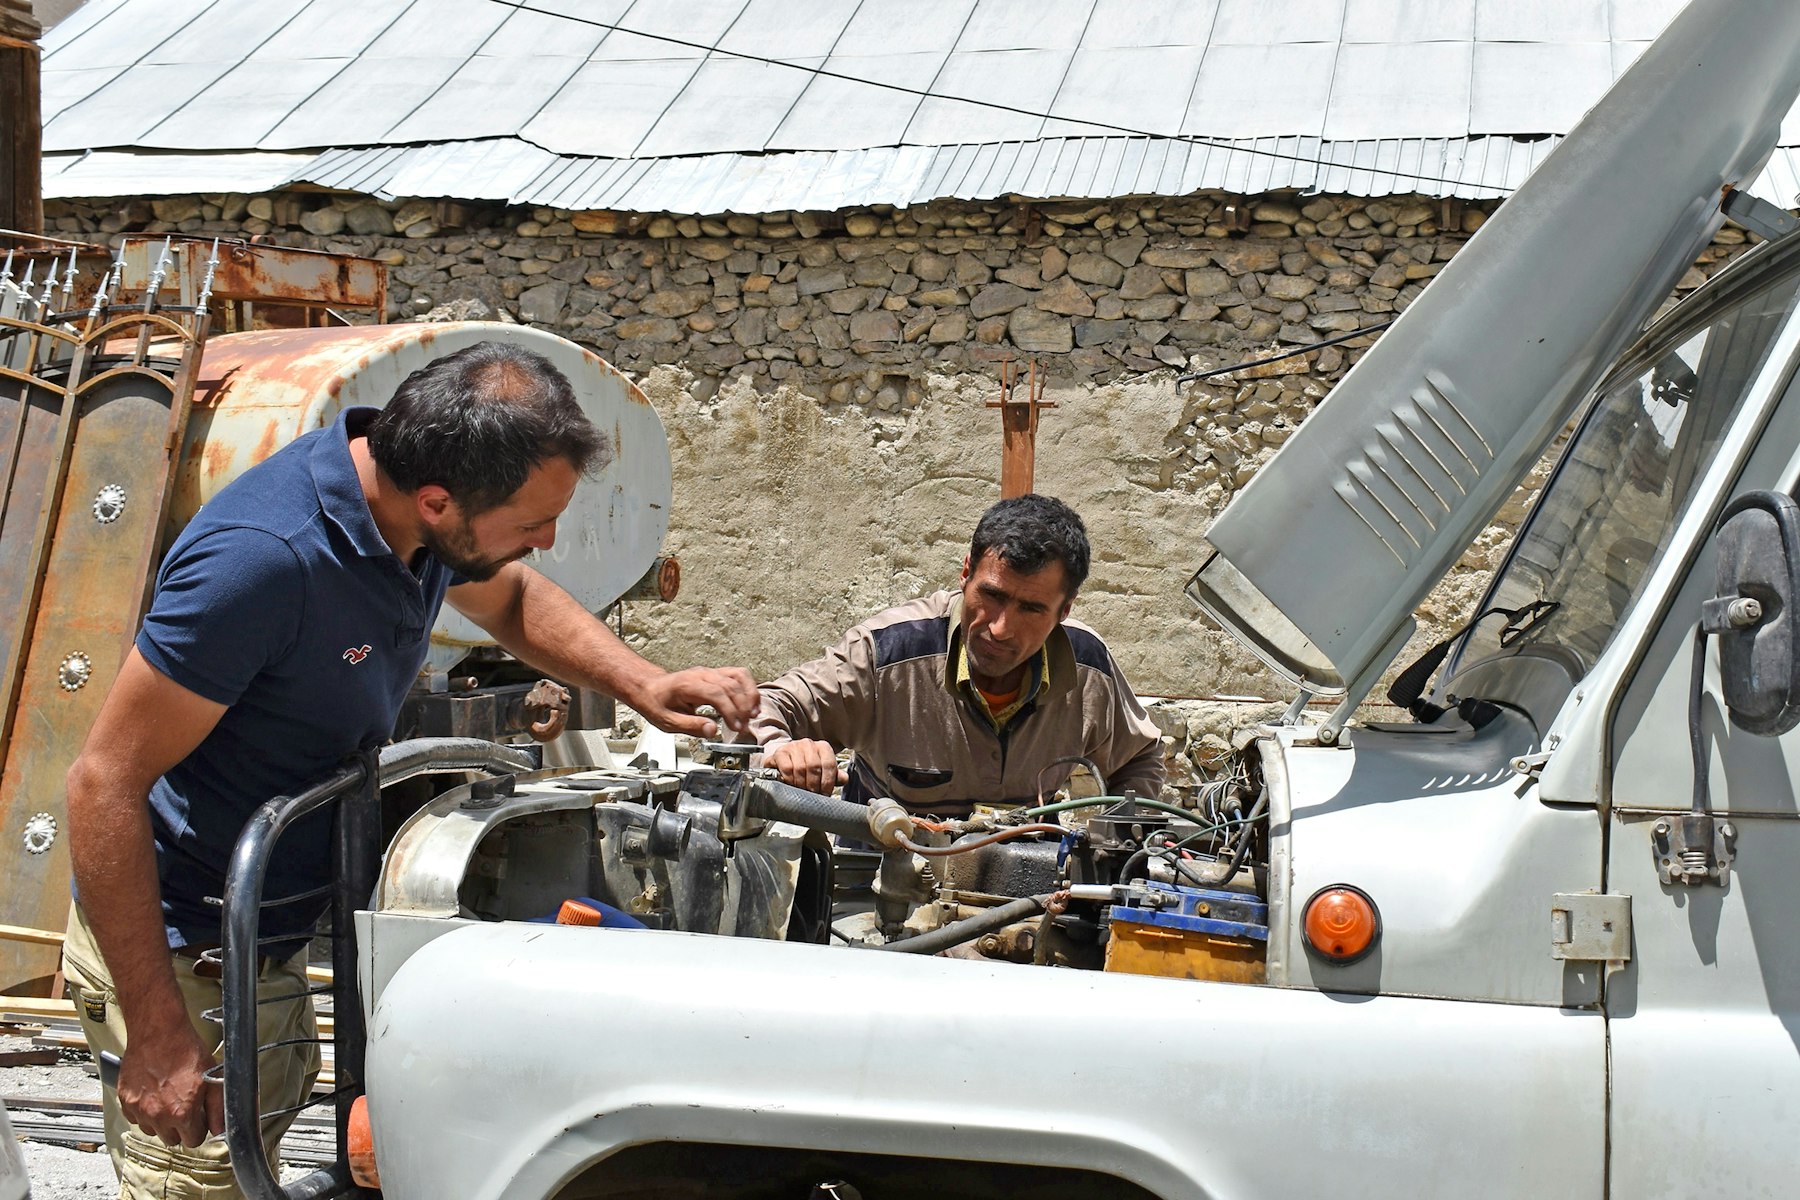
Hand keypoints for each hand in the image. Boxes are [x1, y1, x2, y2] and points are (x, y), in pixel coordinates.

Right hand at [117, 1020, 221, 1147]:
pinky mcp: (125, 1102)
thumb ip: (217, 1108)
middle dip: (181, 1128)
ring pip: (152, 1131)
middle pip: (172, 1140)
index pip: (193, 1140)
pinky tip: (153, 1095)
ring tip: (168, 1099)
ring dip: (161, 1121)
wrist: (158, 1032)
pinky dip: (143, 1112)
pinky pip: (135, 1119)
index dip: (199, 1129)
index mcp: (181, 1113)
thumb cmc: (185, 1050)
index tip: (199, 1119)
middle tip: (185, 1107)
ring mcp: (139, 1110)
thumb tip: (219, 1129)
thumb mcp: (212, 1077)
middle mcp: (158, 1116)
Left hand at [635, 667, 758, 736]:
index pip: (716, 693)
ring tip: (753, 714)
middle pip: (731, 685)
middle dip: (742, 707)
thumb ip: (691, 726)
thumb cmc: (657, 703)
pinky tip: (752, 703)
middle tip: (743, 727)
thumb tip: (712, 730)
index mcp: (688, 685)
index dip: (729, 710)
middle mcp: (702, 674)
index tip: (735, 726)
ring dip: (750, 695)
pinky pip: (739, 675)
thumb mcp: (667, 721)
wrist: (651, 687)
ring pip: (739, 676)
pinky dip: (749, 688)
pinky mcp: (717, 674)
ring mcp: (710, 672)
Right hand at [765, 739, 847, 794]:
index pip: (829, 764)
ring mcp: (794, 746)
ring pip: (800, 768)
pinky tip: (791, 785)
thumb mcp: (822, 770)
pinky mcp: (780, 753)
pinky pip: (787, 768)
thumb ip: (834, 775)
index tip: (824, 794)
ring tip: (802, 792)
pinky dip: (790, 779)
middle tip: (812, 795)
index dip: (827, 782)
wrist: (785, 760)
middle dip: (814, 785)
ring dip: (801, 784)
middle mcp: (809, 744)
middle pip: (814, 766)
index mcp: (823, 747)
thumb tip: (844, 779)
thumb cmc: (806, 767)